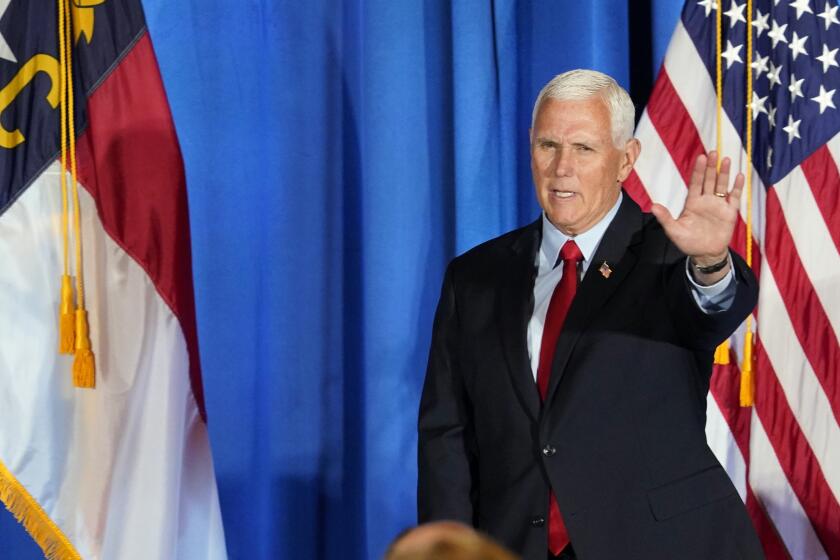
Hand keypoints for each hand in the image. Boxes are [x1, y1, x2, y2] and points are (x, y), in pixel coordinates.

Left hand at [650, 151, 743, 265]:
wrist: (705, 253)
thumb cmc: (688, 242)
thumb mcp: (674, 230)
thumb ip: (665, 218)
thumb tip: (653, 206)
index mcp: (692, 203)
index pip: (695, 183)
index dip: (698, 171)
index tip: (700, 158)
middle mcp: (706, 201)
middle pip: (709, 180)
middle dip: (711, 167)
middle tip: (712, 152)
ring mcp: (718, 205)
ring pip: (721, 185)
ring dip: (724, 173)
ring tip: (726, 159)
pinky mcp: (729, 212)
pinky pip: (734, 197)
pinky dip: (737, 187)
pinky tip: (739, 176)